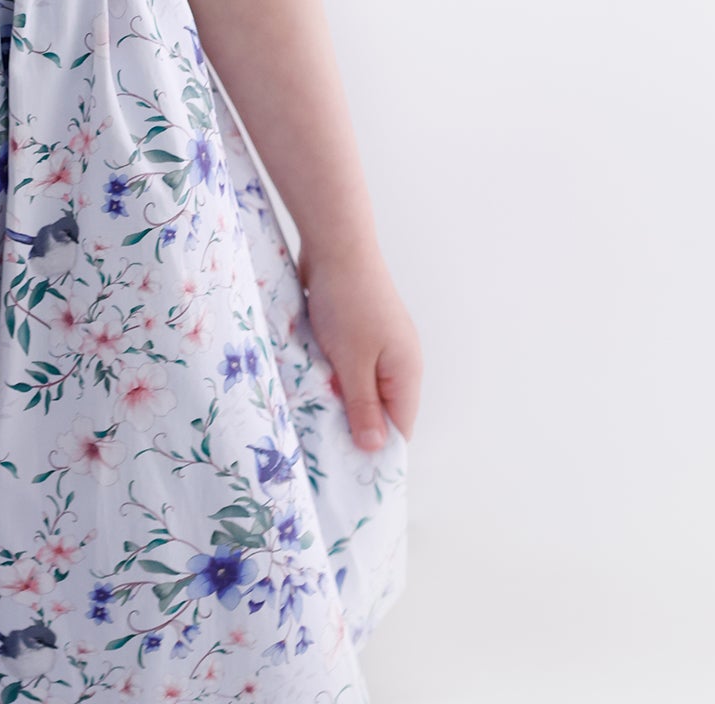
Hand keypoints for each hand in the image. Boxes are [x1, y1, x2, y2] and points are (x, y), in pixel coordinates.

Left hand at [297, 241, 420, 453]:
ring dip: (337, 398)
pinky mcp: (356, 329)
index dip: (376, 451)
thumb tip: (375, 448)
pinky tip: (308, 382)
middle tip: (321, 447)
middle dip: (352, 425)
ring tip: (311, 416)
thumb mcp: (353, 362)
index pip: (399, 429)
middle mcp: (398, 360)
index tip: (347, 472)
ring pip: (359, 386)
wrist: (335, 244)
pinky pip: (346, 364)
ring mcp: (378, 343)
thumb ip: (363, 406)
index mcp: (406, 373)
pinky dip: (330, 374)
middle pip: (379, 409)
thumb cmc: (347, 303)